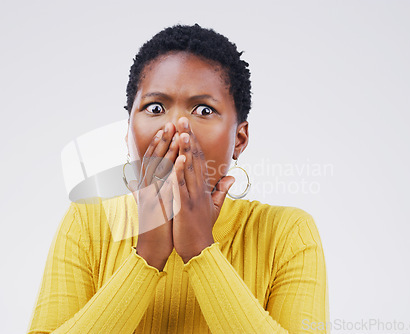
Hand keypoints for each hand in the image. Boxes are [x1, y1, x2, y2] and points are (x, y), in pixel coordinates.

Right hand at [128, 123, 178, 270]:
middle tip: (171, 123)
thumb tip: (130, 181)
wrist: (152, 249)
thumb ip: (139, 191)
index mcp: (147, 187)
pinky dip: (172, 172)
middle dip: (163, 141)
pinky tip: (179, 160)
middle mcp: (147, 189)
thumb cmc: (154, 227)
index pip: (152, 160)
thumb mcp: (146, 206)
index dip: (158, 144)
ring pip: (159, 169)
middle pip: (154, 160)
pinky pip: (166, 186)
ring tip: (175, 134)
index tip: (166, 128)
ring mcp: (151, 197)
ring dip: (167, 151)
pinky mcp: (157, 206)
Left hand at [171, 118, 234, 262]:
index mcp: (202, 188)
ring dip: (185, 151)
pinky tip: (177, 160)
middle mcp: (199, 190)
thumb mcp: (213, 207)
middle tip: (183, 119)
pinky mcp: (184, 208)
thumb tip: (232, 176)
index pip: (199, 161)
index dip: (193, 143)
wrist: (199, 251)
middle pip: (194, 160)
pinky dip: (179, 174)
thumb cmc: (201, 229)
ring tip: (182, 133)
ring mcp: (192, 198)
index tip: (187, 127)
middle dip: (189, 139)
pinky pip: (181, 188)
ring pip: (189, 170)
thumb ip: (222, 190)